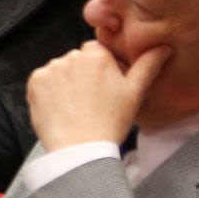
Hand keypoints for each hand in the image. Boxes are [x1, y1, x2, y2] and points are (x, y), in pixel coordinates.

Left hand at [27, 40, 168, 151]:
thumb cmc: (110, 123)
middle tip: (91, 101)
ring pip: (60, 71)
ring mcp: (50, 69)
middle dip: (83, 74)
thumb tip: (163, 48)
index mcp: (96, 55)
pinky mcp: (34, 82)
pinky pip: (43, 81)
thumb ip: (148, 66)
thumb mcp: (134, 93)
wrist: (80, 149)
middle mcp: (71, 56)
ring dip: (65, 82)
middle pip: (77, 60)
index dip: (102, 70)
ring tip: (76, 107)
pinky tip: (61, 108)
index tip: (105, 88)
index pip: (97, 52)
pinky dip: (49, 92)